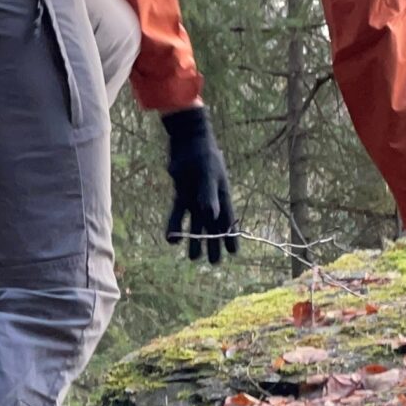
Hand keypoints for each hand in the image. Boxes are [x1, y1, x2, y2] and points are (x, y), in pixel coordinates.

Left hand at [161, 107, 239, 263]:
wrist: (187, 141)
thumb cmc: (203, 156)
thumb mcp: (208, 175)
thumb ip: (209, 195)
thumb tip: (211, 216)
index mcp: (223, 196)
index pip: (229, 220)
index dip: (231, 236)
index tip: (234, 253)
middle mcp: (210, 200)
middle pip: (213, 226)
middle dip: (213, 244)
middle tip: (214, 263)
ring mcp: (195, 198)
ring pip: (196, 224)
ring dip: (194, 240)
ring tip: (193, 258)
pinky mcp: (181, 195)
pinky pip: (178, 214)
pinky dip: (175, 226)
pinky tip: (172, 239)